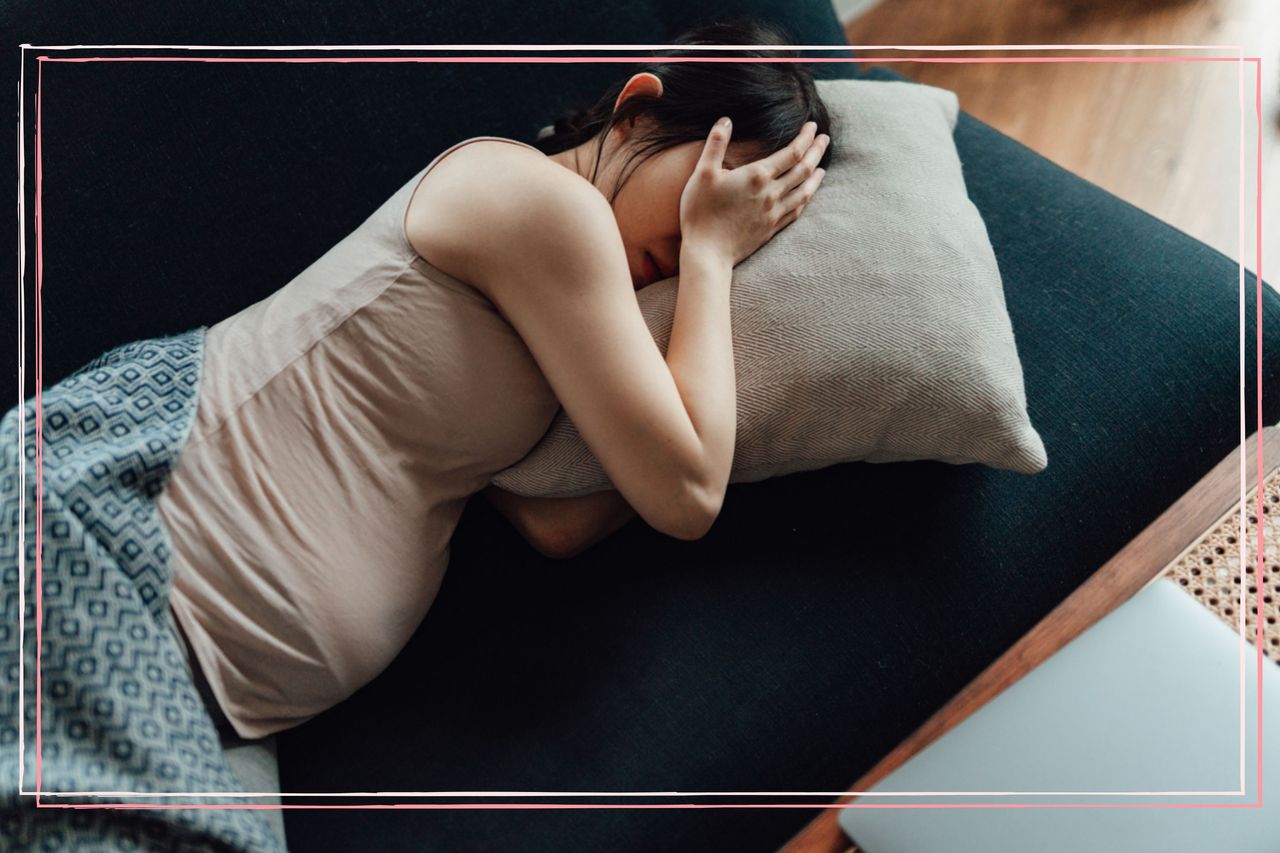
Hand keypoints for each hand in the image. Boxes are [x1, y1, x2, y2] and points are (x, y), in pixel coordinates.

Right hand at [678, 117, 828, 266]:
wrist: (707, 252)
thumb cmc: (700, 212)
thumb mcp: (702, 173)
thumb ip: (715, 144)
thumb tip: (726, 120)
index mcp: (757, 176)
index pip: (792, 152)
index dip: (805, 138)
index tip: (812, 126)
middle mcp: (771, 193)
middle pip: (803, 169)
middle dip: (816, 151)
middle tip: (825, 139)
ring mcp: (774, 213)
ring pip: (804, 191)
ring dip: (816, 176)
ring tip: (822, 167)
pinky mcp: (771, 229)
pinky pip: (796, 211)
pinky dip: (806, 199)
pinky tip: (807, 195)